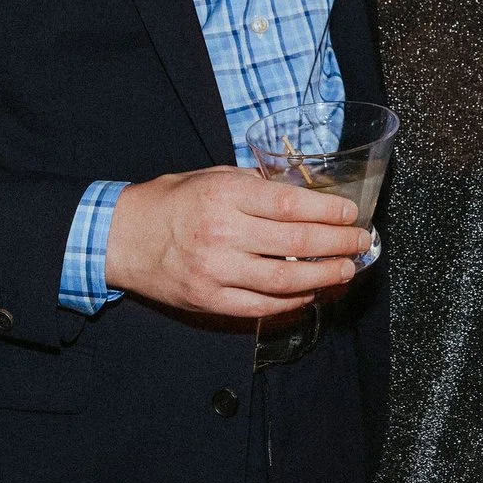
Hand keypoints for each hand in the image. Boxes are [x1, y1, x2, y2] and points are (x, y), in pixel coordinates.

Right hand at [102, 166, 371, 318]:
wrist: (122, 238)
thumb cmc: (170, 202)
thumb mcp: (212, 176)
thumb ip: (255, 184)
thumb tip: (303, 191)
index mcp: (225, 195)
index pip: (289, 204)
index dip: (327, 210)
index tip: (350, 212)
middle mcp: (222, 233)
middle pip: (295, 242)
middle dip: (337, 243)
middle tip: (361, 242)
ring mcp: (216, 270)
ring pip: (284, 279)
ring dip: (323, 276)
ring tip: (346, 270)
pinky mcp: (209, 300)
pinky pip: (261, 306)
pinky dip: (292, 302)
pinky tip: (311, 292)